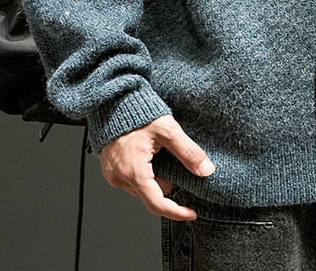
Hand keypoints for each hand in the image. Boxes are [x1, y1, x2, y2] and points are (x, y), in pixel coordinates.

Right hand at [98, 114, 214, 219]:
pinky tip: (147, 154)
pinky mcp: (109, 168)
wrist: (113, 101)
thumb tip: (206, 170)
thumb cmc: (138, 113)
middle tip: (172, 160)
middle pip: (151, 194)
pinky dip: (143, 172)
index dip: (176, 211)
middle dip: (166, 183)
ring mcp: (112, 174)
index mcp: (134, 171)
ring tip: (157, 153)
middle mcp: (119, 177)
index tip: (191, 213)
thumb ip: (188, 151)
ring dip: (153, 177)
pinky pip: (130, 179)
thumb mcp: (167, 130)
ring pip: (141, 187)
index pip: (157, 203)